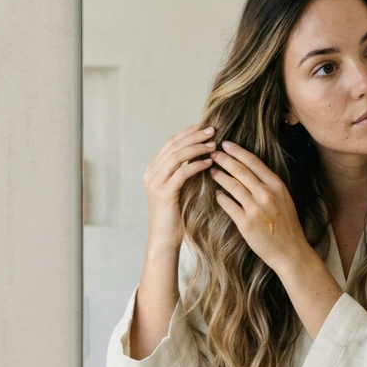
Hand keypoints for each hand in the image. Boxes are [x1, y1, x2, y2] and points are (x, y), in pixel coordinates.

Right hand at [143, 124, 215, 249]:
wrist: (163, 239)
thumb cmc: (174, 216)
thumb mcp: (177, 190)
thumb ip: (182, 173)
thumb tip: (200, 155)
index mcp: (153, 170)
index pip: (171, 143)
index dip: (187, 133)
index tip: (204, 127)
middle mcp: (151, 173)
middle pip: (174, 146)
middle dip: (195, 136)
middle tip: (213, 130)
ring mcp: (156, 182)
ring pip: (177, 156)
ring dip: (198, 148)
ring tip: (214, 145)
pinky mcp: (164, 193)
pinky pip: (182, 173)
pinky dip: (197, 165)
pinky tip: (210, 163)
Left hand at [210, 141, 309, 272]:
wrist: (290, 252)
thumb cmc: (286, 225)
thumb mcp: (284, 199)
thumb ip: (269, 184)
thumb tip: (250, 170)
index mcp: (277, 186)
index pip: (254, 162)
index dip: (238, 151)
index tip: (226, 144)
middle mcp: (266, 194)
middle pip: (240, 170)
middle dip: (224, 159)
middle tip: (212, 152)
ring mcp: (256, 208)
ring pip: (232, 185)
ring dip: (219, 175)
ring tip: (211, 170)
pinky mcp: (246, 223)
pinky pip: (228, 205)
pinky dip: (220, 197)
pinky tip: (217, 194)